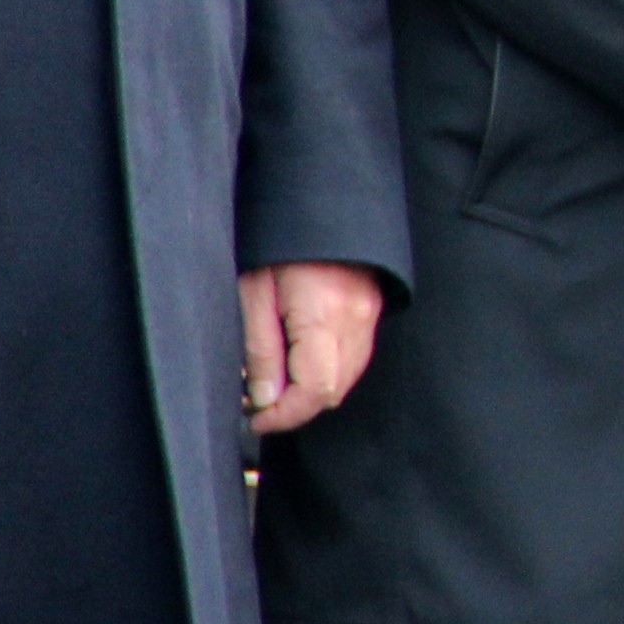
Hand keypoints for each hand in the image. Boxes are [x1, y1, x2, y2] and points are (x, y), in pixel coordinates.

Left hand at [237, 261, 384, 430]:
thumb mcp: (253, 294)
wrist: (318, 206)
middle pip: (334, 392)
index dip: (284, 416)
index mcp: (323, 318)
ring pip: (347, 379)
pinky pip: (354, 359)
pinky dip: (328, 371)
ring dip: (312, 391)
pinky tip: (300, 361)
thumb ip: (261, 350)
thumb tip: (264, 398)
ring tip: (276, 380)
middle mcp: (355, 322)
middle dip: (296, 406)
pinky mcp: (371, 311)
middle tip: (259, 400)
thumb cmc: (279, 245)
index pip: (314, 391)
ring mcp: (368, 317)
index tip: (255, 418)